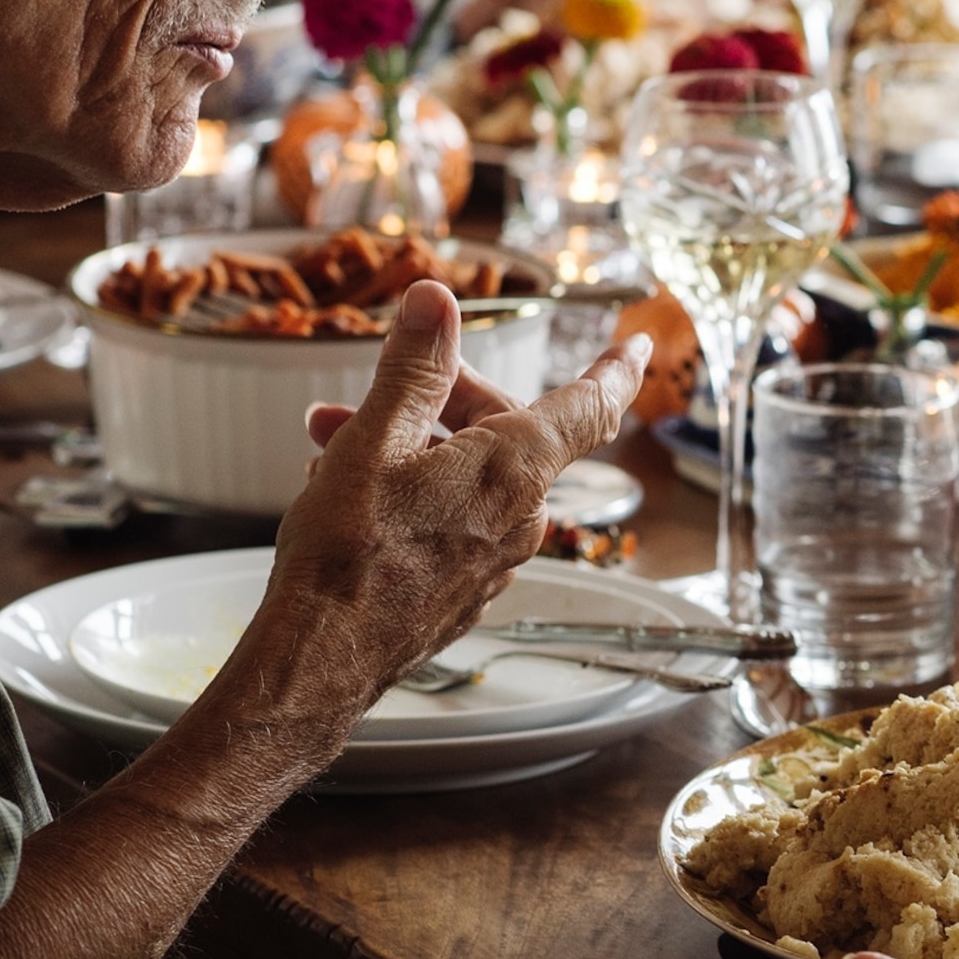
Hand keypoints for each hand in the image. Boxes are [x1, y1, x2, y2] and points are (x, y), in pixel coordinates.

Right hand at [239, 282, 648, 722]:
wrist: (322, 656)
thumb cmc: (348, 554)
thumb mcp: (374, 439)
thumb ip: (414, 367)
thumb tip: (437, 301)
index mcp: (515, 468)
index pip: (590, 405)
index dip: (614, 368)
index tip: (636, 344)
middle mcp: (522, 515)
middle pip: (505, 428)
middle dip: (440, 400)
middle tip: (365, 396)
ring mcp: (497, 557)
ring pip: (470, 474)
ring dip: (410, 447)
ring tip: (333, 444)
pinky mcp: (467, 587)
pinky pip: (456, 519)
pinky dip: (415, 494)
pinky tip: (355, 496)